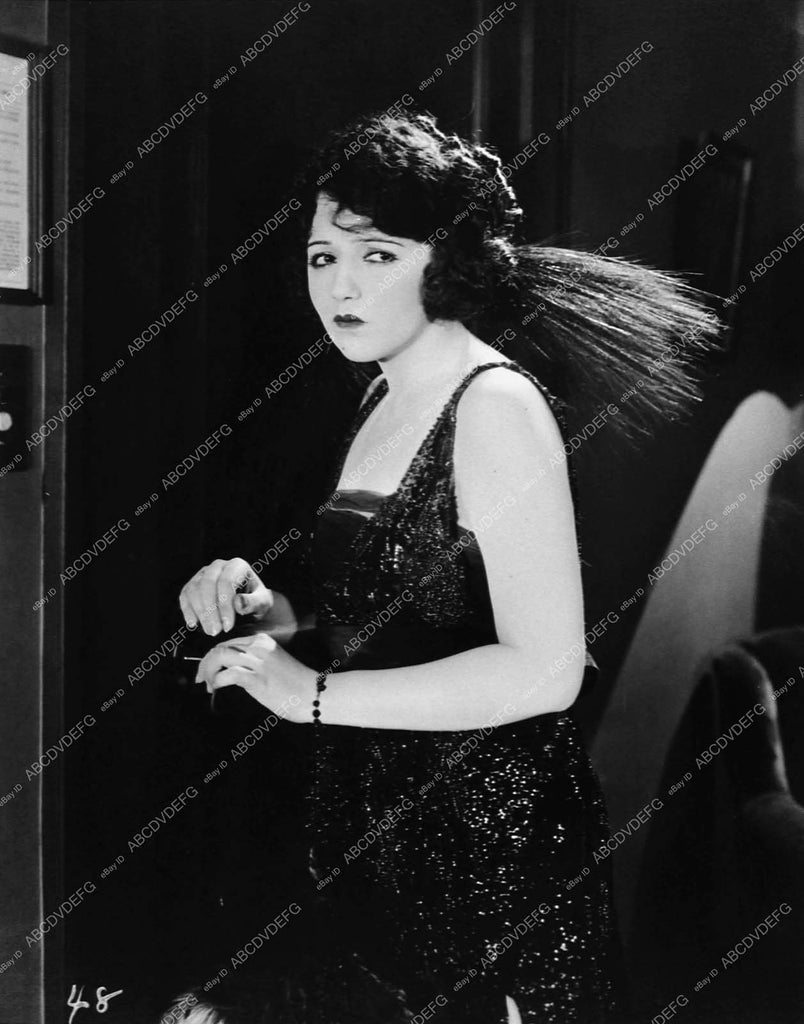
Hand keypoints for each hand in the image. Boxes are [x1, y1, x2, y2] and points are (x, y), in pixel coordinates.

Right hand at [179, 558, 273, 635]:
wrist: (247, 604)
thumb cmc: (255, 602)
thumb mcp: (262, 603)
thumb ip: (253, 602)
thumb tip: (238, 602)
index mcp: (237, 565)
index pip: (226, 582)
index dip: (225, 606)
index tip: (228, 626)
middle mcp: (218, 566)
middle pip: (207, 584)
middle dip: (210, 610)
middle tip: (215, 631)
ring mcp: (203, 574)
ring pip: (194, 590)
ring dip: (200, 613)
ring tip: (209, 631)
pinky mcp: (193, 585)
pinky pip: (185, 596)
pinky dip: (187, 610)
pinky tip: (193, 624)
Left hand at [195, 632, 313, 721]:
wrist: (313, 694)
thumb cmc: (295, 683)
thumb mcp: (273, 663)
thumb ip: (254, 661)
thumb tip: (229, 671)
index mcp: (262, 641)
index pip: (228, 643)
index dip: (213, 657)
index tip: (208, 671)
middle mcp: (258, 647)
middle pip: (220, 648)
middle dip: (205, 663)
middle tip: (201, 678)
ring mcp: (257, 661)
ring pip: (219, 657)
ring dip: (207, 671)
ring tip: (208, 685)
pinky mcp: (256, 678)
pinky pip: (227, 674)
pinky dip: (216, 681)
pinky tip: (216, 688)